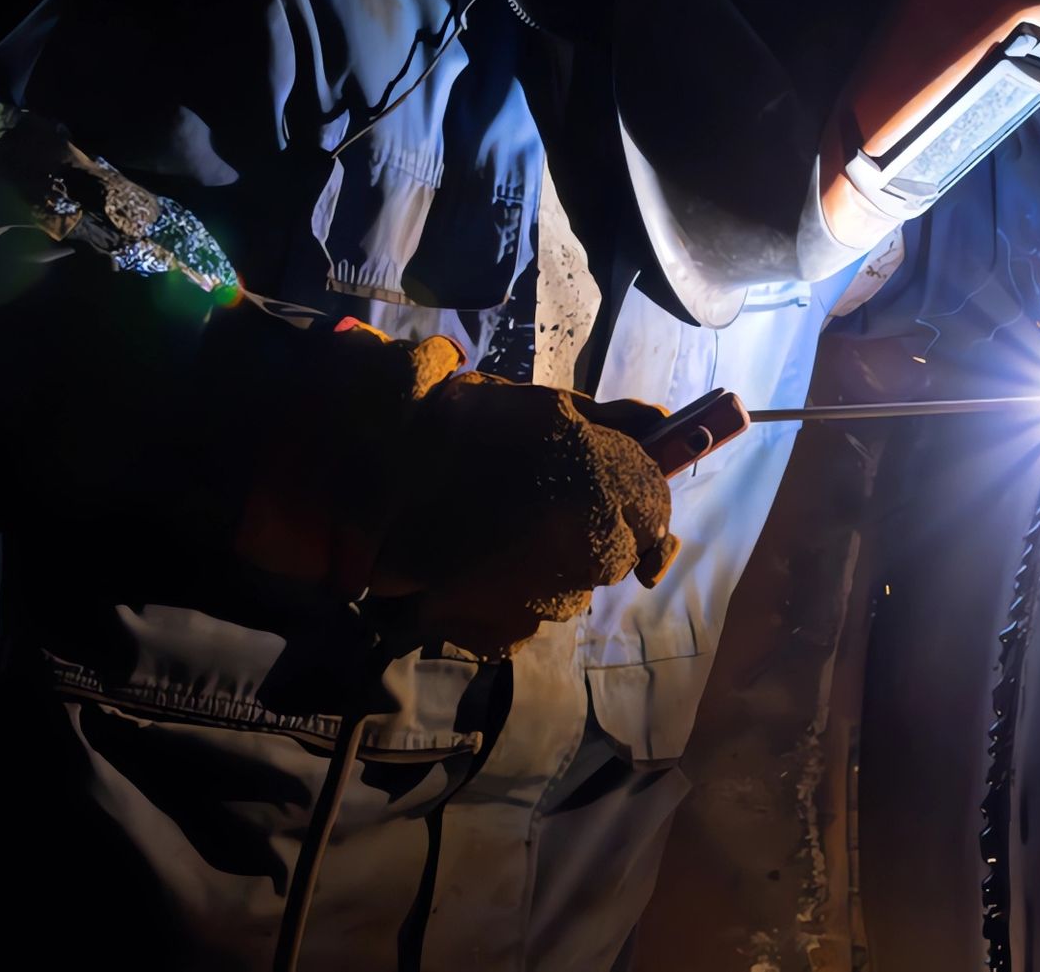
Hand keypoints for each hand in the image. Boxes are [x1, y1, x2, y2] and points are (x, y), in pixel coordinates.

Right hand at [368, 374, 681, 659]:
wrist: (372, 470)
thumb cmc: (464, 424)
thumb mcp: (548, 406)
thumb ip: (616, 422)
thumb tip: (666, 426)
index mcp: (604, 489)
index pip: (653, 510)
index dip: (632, 497)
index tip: (604, 487)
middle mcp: (586, 553)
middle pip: (614, 555)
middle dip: (587, 533)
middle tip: (531, 503)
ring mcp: (544, 601)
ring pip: (568, 589)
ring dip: (546, 568)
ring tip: (491, 533)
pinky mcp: (502, 633)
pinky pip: (523, 620)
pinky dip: (505, 600)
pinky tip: (472, 566)